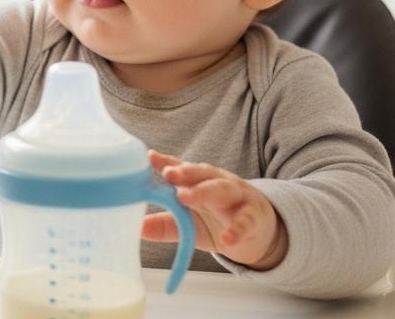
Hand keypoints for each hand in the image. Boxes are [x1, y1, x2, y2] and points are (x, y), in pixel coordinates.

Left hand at [141, 150, 288, 270]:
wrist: (258, 232)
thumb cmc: (218, 220)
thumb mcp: (189, 224)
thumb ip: (164, 226)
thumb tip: (136, 229)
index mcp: (199, 181)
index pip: (181, 168)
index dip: (166, 162)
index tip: (149, 157)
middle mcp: (217, 182)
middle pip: (201, 173)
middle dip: (184, 171)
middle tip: (168, 174)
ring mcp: (237, 197)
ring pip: (222, 189)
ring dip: (204, 191)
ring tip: (185, 197)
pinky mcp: (254, 216)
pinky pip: (246, 221)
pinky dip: (237, 229)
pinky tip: (228, 238)